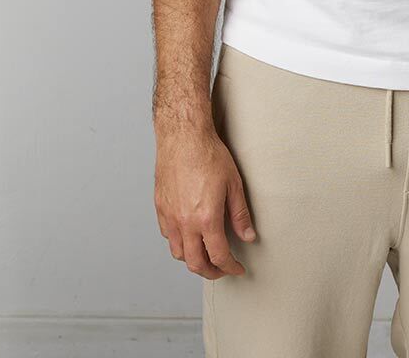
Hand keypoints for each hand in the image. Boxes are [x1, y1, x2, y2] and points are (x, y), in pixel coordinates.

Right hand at [154, 127, 256, 279]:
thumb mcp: (233, 184)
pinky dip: (178, 242)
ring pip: (178, 253)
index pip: (219, 256)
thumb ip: (240, 214)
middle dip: (211, 272)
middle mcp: (185, 222)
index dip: (230, 267)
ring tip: (205, 255)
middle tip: (222, 270)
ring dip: (192, 260)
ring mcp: (170, 216)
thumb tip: (248, 236)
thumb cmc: (208, 155)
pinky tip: (188, 235)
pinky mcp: (160, 207)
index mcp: (206, 218)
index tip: (237, 268)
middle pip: (195, 263)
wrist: (184, 137)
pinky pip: (167, 235)